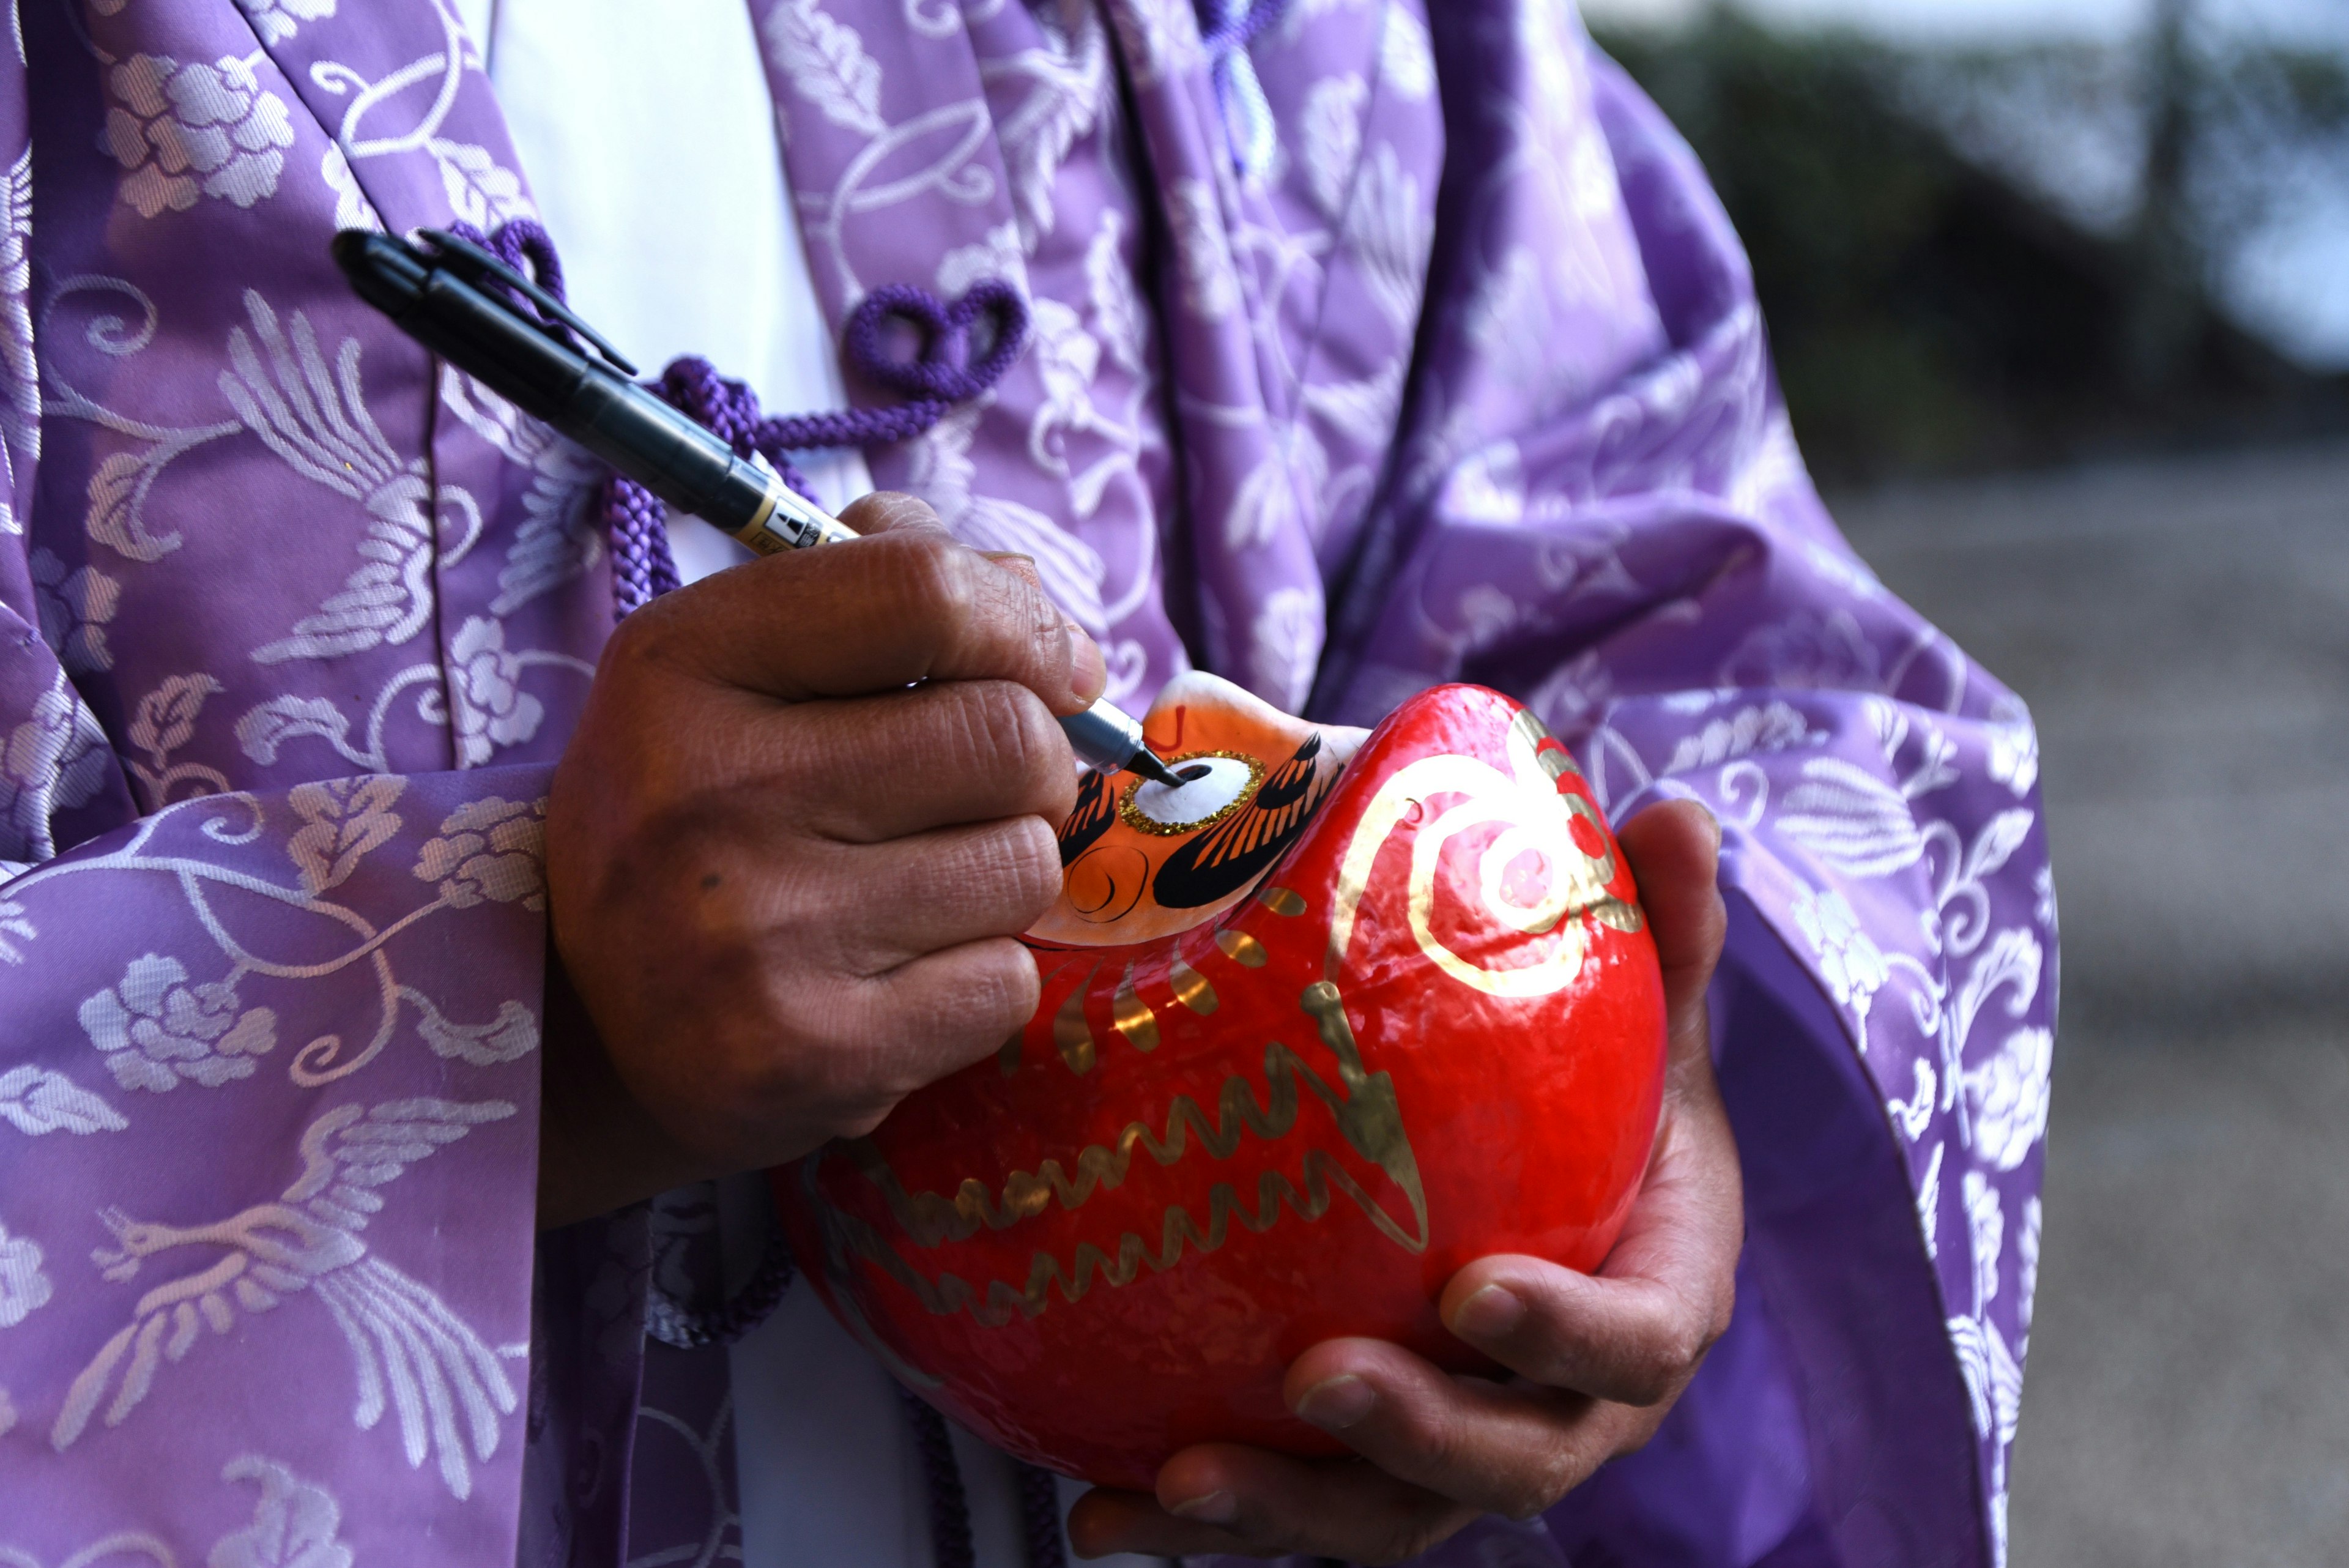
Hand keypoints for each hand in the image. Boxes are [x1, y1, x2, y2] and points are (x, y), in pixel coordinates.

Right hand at [537, 495, 1104, 1227]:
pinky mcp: (816, 1055)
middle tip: (979, 794)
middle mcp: (707, 796)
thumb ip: (874, 590)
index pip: (922, 592)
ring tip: (913, 889)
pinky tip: (895, 977)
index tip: (1058, 666)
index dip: (1027, 623)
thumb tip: (1032, 588)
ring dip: (1002, 873)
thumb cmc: (698, 813)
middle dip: (1030, 765)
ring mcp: (759, 937)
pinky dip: (979, 979)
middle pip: (1007, 736)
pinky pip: (1007, 985)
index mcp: (680, 665)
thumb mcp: (734, 668)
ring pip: (1023, 865)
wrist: (587, 1029)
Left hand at [1066, 799, 1740, 1561]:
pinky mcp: (1373, 1474)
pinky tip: (1099, 1514)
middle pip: (1511, 1461)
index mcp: (1653, 1306)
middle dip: (1415, 1436)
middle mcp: (1567, 1407)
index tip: (1476, 1290)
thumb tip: (1675, 811)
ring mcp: (1464, 1454)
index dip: (1566, 1335)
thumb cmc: (1609, 1110)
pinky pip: (1297, 1513)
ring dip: (1286, 1507)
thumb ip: (1665, 935)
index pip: (1634, 1344)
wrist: (1579, 1203)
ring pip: (1390, 1516)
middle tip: (1313, 1377)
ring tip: (1177, 1476)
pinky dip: (1199, 1527)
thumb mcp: (1648, 1024)